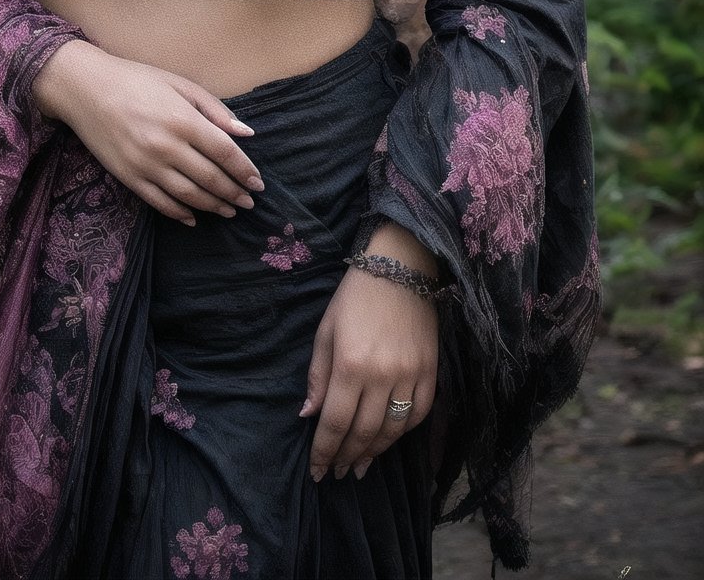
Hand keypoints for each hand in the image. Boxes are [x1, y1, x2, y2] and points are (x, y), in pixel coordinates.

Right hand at [32, 38, 264, 223]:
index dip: (245, 170)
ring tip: (228, 211)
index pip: (225, 153)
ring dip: (213, 206)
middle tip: (248, 203)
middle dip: (234, 193)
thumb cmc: (137, 80)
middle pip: (210, 178)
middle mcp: (167, 146)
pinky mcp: (128, 177)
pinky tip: (193, 217)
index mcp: (183, 120)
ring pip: (188, 195)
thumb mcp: (180, 84)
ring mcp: (146, 165)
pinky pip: (159, 202)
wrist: (86, 89)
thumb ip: (214, 110)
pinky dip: (179, 213)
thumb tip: (246, 133)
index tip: (258, 183)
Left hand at [301, 239, 437, 480]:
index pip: (335, 422)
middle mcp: (381, 376)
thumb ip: (318, 376)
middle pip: (364, 432)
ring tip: (360, 465)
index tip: (318, 472)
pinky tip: (390, 440)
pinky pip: (420, 413)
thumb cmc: (355, 297)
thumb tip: (309, 415)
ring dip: (375, 452)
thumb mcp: (326, 331)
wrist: (400, 267)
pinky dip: (404, 432)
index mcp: (350, 365)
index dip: (325, 452)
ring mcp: (410, 375)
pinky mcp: (431, 371)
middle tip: (338, 473)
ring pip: (393, 430)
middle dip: (347, 457)